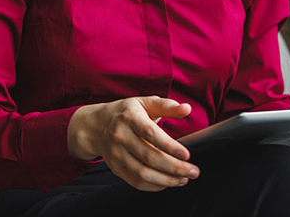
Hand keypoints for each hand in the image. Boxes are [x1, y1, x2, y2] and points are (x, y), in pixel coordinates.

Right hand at [67, 95, 198, 191]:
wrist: (95, 125)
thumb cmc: (126, 112)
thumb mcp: (144, 103)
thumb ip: (167, 106)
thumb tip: (186, 108)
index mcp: (129, 116)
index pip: (150, 133)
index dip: (169, 146)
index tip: (187, 155)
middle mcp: (120, 135)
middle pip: (149, 156)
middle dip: (175, 167)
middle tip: (193, 171)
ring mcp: (116, 153)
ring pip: (143, 173)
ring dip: (167, 180)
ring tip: (183, 179)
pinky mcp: (115, 167)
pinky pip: (136, 182)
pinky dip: (154, 186)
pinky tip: (167, 182)